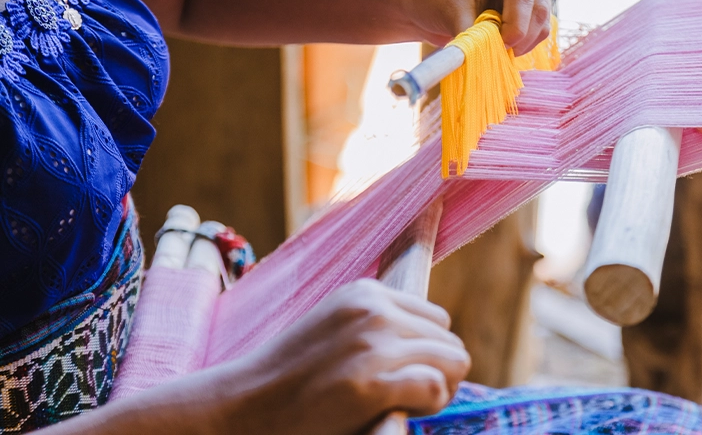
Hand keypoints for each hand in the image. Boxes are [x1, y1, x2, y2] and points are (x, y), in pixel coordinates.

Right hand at [217, 279, 469, 434]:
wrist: (244, 406)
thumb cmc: (291, 376)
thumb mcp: (336, 327)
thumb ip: (376, 323)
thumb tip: (431, 340)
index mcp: (365, 293)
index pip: (437, 318)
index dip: (427, 351)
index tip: (402, 374)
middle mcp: (373, 310)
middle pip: (449, 339)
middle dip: (438, 370)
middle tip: (405, 395)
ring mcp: (372, 345)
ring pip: (453, 361)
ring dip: (439, 389)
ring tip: (403, 403)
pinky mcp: (371, 385)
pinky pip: (436, 387)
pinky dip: (430, 405)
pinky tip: (400, 412)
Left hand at [405, 0, 551, 55]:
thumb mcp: (453, 15)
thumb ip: (478, 39)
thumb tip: (493, 61)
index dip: (515, 27)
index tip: (499, 48)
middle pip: (539, 7)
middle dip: (520, 37)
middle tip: (496, 52)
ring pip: (542, 19)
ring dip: (522, 41)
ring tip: (492, 45)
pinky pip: (539, 25)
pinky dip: (523, 41)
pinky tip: (498, 40)